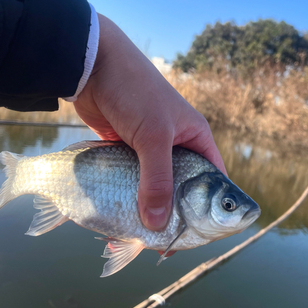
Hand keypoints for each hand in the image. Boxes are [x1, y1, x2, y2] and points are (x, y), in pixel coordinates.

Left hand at [73, 13, 226, 232]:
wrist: (94, 65)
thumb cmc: (135, 92)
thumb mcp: (154, 136)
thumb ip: (157, 180)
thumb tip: (157, 224)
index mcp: (196, 137)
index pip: (213, 179)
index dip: (208, 208)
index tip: (197, 235)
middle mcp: (177, 144)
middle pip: (182, 188)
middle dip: (174, 213)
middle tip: (163, 242)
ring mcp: (150, 148)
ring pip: (154, 185)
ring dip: (147, 207)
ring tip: (140, 236)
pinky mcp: (126, 150)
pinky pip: (132, 180)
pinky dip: (128, 196)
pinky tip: (121, 216)